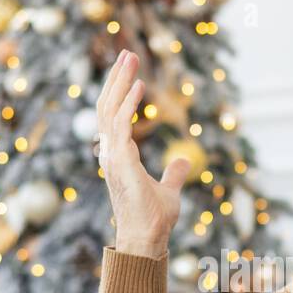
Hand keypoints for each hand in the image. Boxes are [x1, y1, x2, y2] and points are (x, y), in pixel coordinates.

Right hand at [96, 50, 187, 255]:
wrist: (148, 238)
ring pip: (109, 110)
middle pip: (107, 107)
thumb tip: (184, 162)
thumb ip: (174, 174)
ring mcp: (112, 156)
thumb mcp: (169, 190)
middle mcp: (110, 153)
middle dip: (116, 79)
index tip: (131, 71)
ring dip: (119, 82)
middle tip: (128, 53)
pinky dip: (128, 103)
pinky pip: (120, 124)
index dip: (120, 93)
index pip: (114, 116)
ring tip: (131, 58)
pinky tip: (139, 85)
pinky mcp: (120, 160)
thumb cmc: (154, 219)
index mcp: (118, 157)